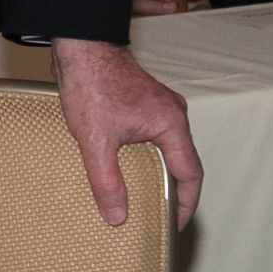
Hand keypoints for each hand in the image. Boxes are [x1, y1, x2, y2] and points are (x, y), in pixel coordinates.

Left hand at [52, 38, 201, 228]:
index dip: (185, 204)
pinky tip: (132, 167)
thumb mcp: (95, 142)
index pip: (190, 174)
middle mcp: (173, 114)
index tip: (176, 226)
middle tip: (161, 218)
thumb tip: (118, 217)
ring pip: (169, 148)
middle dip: (175, 192)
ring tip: (147, 198)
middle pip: (183, 162)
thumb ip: (107, 182)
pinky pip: (156, 136)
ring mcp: (160, 106)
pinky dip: (149, 156)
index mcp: (171, 124)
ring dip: (161, 173)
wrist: (81, 45)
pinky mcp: (145, 101)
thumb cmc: (91, 85)